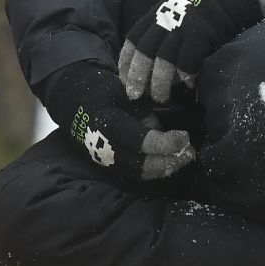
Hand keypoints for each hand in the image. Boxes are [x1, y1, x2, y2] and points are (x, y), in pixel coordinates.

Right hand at [51, 61, 194, 181]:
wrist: (75, 105)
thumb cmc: (103, 93)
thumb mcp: (122, 91)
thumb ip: (142, 109)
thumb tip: (161, 126)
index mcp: (108, 123)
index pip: (141, 141)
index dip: (166, 143)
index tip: (184, 136)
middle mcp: (105, 147)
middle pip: (143, 164)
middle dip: (170, 160)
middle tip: (189, 151)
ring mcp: (106, 160)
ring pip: (140, 172)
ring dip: (165, 167)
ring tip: (183, 157)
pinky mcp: (109, 166)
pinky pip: (135, 174)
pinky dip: (155, 170)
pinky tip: (169, 161)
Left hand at [117, 0, 264, 105]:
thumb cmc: (196, 11)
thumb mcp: (171, 13)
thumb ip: (159, 33)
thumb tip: (146, 64)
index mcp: (154, 14)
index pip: (133, 39)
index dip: (126, 61)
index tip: (123, 80)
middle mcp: (165, 19)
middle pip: (146, 51)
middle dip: (138, 75)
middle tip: (135, 95)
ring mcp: (182, 26)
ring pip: (164, 58)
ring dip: (160, 82)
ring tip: (160, 97)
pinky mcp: (201, 34)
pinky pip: (189, 59)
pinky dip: (186, 74)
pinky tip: (187, 85)